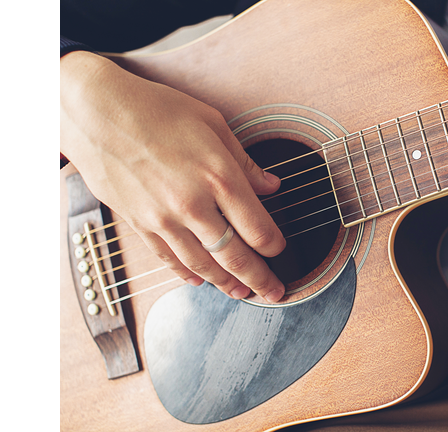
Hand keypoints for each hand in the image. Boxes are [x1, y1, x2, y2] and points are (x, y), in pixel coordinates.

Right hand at [60, 51, 285, 301]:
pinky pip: (169, 258)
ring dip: (226, 283)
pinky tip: (201, 280)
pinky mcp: (140, 225)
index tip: (280, 249)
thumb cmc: (156, 109)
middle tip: (274, 293)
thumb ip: (245, 161)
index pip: (257, 227)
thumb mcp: (213, 124)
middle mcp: (193, 204)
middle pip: (234, 256)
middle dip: (259, 279)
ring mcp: (164, 219)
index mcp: (219, 176)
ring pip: (203, 265)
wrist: (96, 112)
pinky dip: (188, 273)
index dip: (274, 245)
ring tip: (242, 293)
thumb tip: (271, 186)